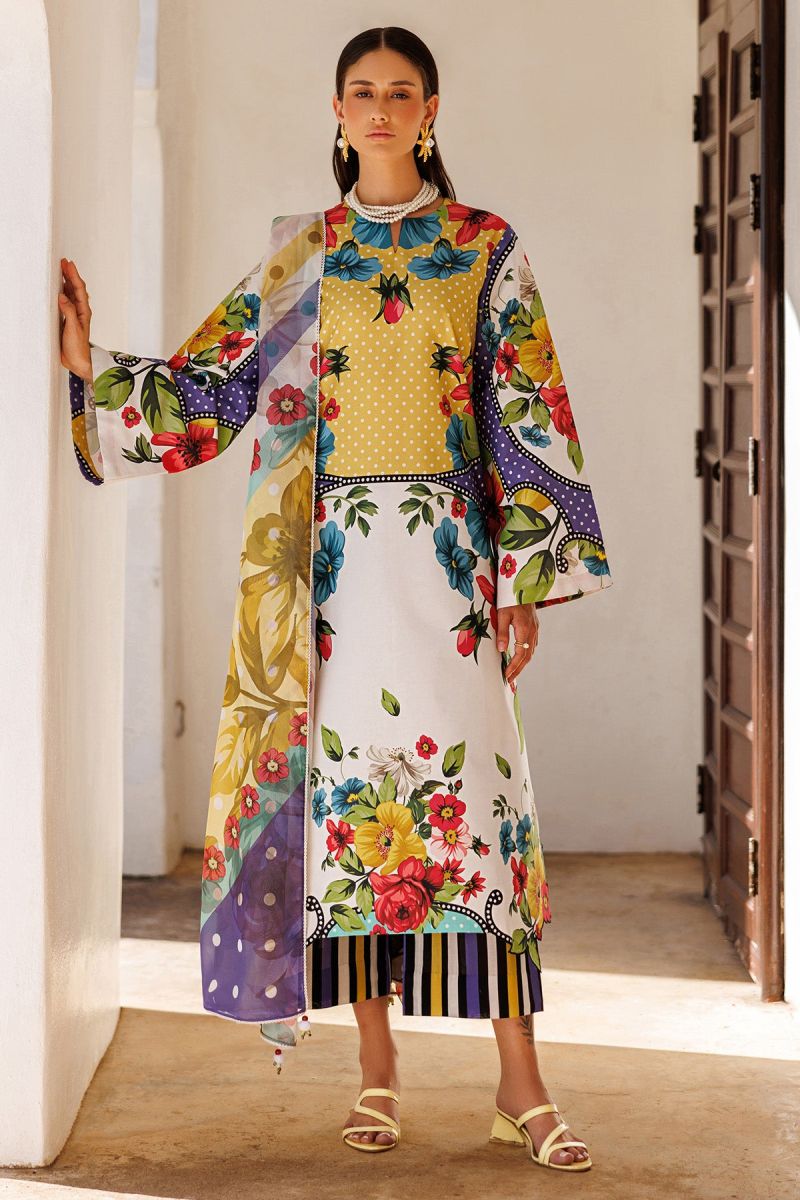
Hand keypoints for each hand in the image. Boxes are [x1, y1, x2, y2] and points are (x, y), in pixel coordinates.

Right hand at [59, 258, 92, 379]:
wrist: (78, 362)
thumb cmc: (78, 348)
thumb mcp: (73, 328)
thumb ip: (69, 311)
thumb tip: (62, 296)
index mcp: (84, 311)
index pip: (79, 289)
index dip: (73, 276)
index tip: (67, 264)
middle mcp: (81, 311)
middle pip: (76, 288)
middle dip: (70, 275)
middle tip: (63, 263)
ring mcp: (75, 315)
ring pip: (71, 294)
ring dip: (67, 282)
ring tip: (62, 271)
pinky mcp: (69, 319)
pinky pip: (67, 302)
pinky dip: (63, 292)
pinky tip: (60, 289)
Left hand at [496, 602, 538, 685]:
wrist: (524, 585)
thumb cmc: (510, 598)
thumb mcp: (502, 614)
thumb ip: (502, 632)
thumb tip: (502, 650)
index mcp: (524, 629)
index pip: (520, 654)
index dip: (514, 667)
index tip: (507, 676)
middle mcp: (532, 631)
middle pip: (527, 656)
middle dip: (518, 669)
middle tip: (510, 680)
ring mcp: (535, 629)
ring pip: (531, 651)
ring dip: (523, 663)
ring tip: (514, 672)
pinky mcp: (534, 626)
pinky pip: (532, 645)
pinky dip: (526, 654)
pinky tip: (521, 657)